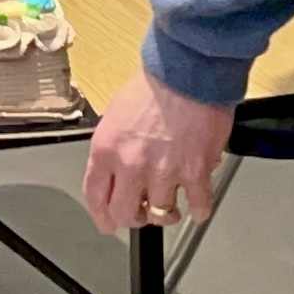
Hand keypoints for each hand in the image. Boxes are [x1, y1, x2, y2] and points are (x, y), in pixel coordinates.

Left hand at [82, 68, 234, 233]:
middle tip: (141, 213)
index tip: (108, 222)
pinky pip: (197, 207)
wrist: (187, 72)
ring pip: (160, 215)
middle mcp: (131, 165)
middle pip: (124, 215)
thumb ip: (114, 147)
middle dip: (133, 218)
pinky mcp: (194, 173)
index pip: (94, 196)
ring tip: (172, 203)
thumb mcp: (116, 113)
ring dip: (166, 212)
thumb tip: (119, 170)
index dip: (102, 216)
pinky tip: (197, 200)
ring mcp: (163, 172)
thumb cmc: (154, 84)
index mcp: (106, 148)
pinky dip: (199, 208)